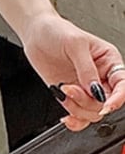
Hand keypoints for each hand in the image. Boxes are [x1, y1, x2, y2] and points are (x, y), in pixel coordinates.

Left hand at [20, 11, 124, 131]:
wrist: (37, 35)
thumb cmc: (58, 32)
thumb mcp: (75, 45)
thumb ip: (86, 69)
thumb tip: (94, 90)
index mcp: (109, 61)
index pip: (122, 85)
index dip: (117, 98)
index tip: (105, 105)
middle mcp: (100, 77)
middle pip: (105, 103)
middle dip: (88, 102)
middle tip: (70, 88)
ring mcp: (85, 88)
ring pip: (92, 112)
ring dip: (77, 108)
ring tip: (63, 92)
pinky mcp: (71, 96)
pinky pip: (79, 117)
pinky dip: (73, 121)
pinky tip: (65, 115)